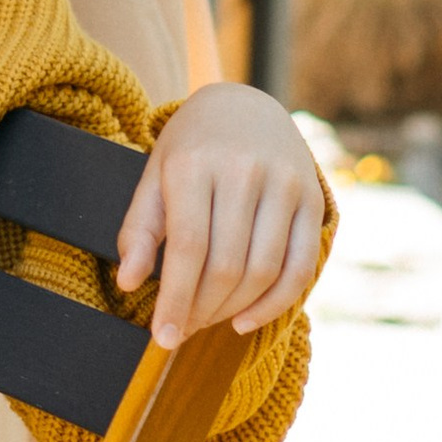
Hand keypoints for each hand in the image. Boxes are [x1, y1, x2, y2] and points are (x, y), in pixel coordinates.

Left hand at [116, 85, 328, 345]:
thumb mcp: (154, 176)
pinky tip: (246, 319)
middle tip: (183, 328)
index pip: (188, 247)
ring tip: (208, 320)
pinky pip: (300, 266)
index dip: (175, 300)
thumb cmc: (191, 148)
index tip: (162, 338)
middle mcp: (243, 170)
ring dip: (234, 310)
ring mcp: (284, 184)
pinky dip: (276, 304)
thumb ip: (139, 229)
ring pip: (263, 270)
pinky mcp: (312, 199)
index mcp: (194, 163)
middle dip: (201, 310)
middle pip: (227, 265)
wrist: (245, 104)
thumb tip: (129, 282)